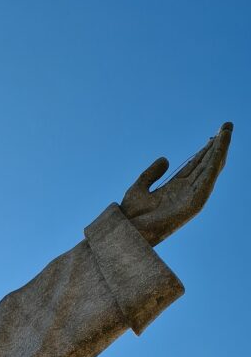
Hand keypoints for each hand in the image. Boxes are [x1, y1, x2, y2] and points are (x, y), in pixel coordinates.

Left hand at [121, 122, 232, 245]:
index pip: (195, 165)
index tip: (214, 134)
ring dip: (220, 150)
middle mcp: (186, 192)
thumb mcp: (139, 188)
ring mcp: (191, 197)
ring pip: (210, 169)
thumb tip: (165, 159)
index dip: (204, 150)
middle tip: (226, 126)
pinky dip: (214, 164)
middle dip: (216, 146)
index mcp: (175, 188)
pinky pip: (207, 180)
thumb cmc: (131, 216)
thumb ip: (151, 174)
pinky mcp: (194, 203)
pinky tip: (220, 149)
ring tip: (226, 131)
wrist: (128, 230)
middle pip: (206, 164)